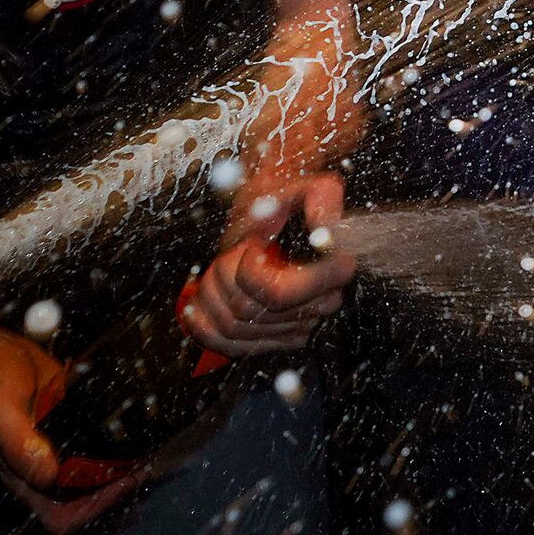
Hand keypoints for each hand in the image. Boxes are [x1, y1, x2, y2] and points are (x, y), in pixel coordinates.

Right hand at [0, 305, 144, 529]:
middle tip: (148, 462)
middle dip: (118, 484)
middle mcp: (44, 465)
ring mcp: (60, 445)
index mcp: (22, 474)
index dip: (91, 507)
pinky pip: (99, 440)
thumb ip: (18, 445)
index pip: (60, 513)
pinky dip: (119, 439)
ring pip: (96, 469)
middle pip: (86, 495)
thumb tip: (48, 475)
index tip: (122, 483)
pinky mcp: (73, 421)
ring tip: (152, 447)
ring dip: (123, 464)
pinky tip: (142, 425)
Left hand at [181, 173, 356, 358]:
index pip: (280, 294)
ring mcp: (300, 325)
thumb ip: (322, 199)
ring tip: (220, 268)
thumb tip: (323, 229)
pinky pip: (232, 348)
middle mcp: (323, 303)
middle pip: (250, 311)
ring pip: (236, 328)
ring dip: (214, 297)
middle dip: (227, 279)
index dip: (252, 275)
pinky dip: (206, 330)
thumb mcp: (307, 186)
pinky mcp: (278, 339)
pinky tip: (199, 308)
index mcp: (335, 269)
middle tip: (232, 251)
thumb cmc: (287, 199)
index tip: (252, 247)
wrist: (277, 213)